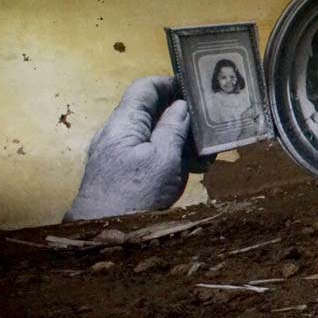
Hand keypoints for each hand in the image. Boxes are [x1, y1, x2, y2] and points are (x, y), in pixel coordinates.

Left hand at [65, 76, 197, 220]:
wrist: (105, 233)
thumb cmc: (136, 193)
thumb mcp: (164, 158)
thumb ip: (173, 128)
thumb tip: (182, 105)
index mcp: (125, 122)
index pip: (145, 87)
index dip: (170, 83)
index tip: (198, 89)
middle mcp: (119, 133)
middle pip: (153, 111)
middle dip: (183, 117)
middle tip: (212, 126)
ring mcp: (120, 153)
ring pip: (155, 134)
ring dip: (182, 140)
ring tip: (208, 154)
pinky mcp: (124, 171)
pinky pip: (151, 153)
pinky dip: (173, 156)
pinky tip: (194, 170)